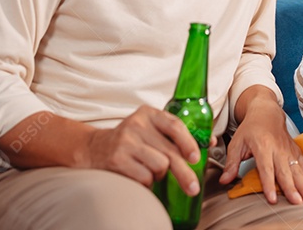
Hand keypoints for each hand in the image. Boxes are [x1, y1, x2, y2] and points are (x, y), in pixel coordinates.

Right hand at [85, 105, 204, 195]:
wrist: (94, 148)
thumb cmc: (130, 140)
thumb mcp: (150, 129)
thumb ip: (175, 134)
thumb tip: (209, 141)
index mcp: (148, 114)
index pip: (174, 125)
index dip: (188, 143)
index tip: (196, 158)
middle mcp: (137, 125)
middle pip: (170, 152)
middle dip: (185, 173)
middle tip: (193, 187)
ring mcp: (126, 142)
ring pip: (159, 166)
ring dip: (159, 175)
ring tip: (151, 171)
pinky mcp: (117, 159)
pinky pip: (145, 177)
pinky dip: (147, 182)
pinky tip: (139, 176)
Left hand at [221, 90, 302, 204]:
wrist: (266, 112)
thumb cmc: (250, 128)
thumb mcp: (236, 143)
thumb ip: (231, 163)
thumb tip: (224, 180)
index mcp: (262, 146)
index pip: (266, 169)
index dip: (269, 185)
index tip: (272, 199)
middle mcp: (278, 148)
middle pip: (285, 171)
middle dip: (292, 188)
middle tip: (297, 203)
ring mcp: (289, 149)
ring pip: (298, 169)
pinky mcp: (295, 150)